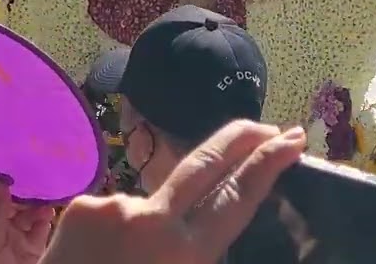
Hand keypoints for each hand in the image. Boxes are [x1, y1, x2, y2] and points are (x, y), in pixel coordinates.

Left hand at [0, 175, 55, 263]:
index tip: (8, 162)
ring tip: (45, 196)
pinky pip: (41, 226)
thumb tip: (0, 182)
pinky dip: (46, 216)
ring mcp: (16, 236)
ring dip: (36, 203)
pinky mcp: (33, 245)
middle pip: (9, 202)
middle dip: (22, 190)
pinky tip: (50, 210)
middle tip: (34, 176)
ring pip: (27, 212)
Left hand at [40, 121, 304, 263]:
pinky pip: (112, 213)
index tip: (293, 137)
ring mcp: (115, 206)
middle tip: (271, 125)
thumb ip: (198, 253)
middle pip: (206, 162)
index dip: (268, 163)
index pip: (236, 197)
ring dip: (154, 221)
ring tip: (132, 261)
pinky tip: (101, 259)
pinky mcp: (82, 205)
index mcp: (186, 254)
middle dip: (242, 138)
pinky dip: (115, 232)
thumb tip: (212, 230)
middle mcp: (153, 221)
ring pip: (150, 202)